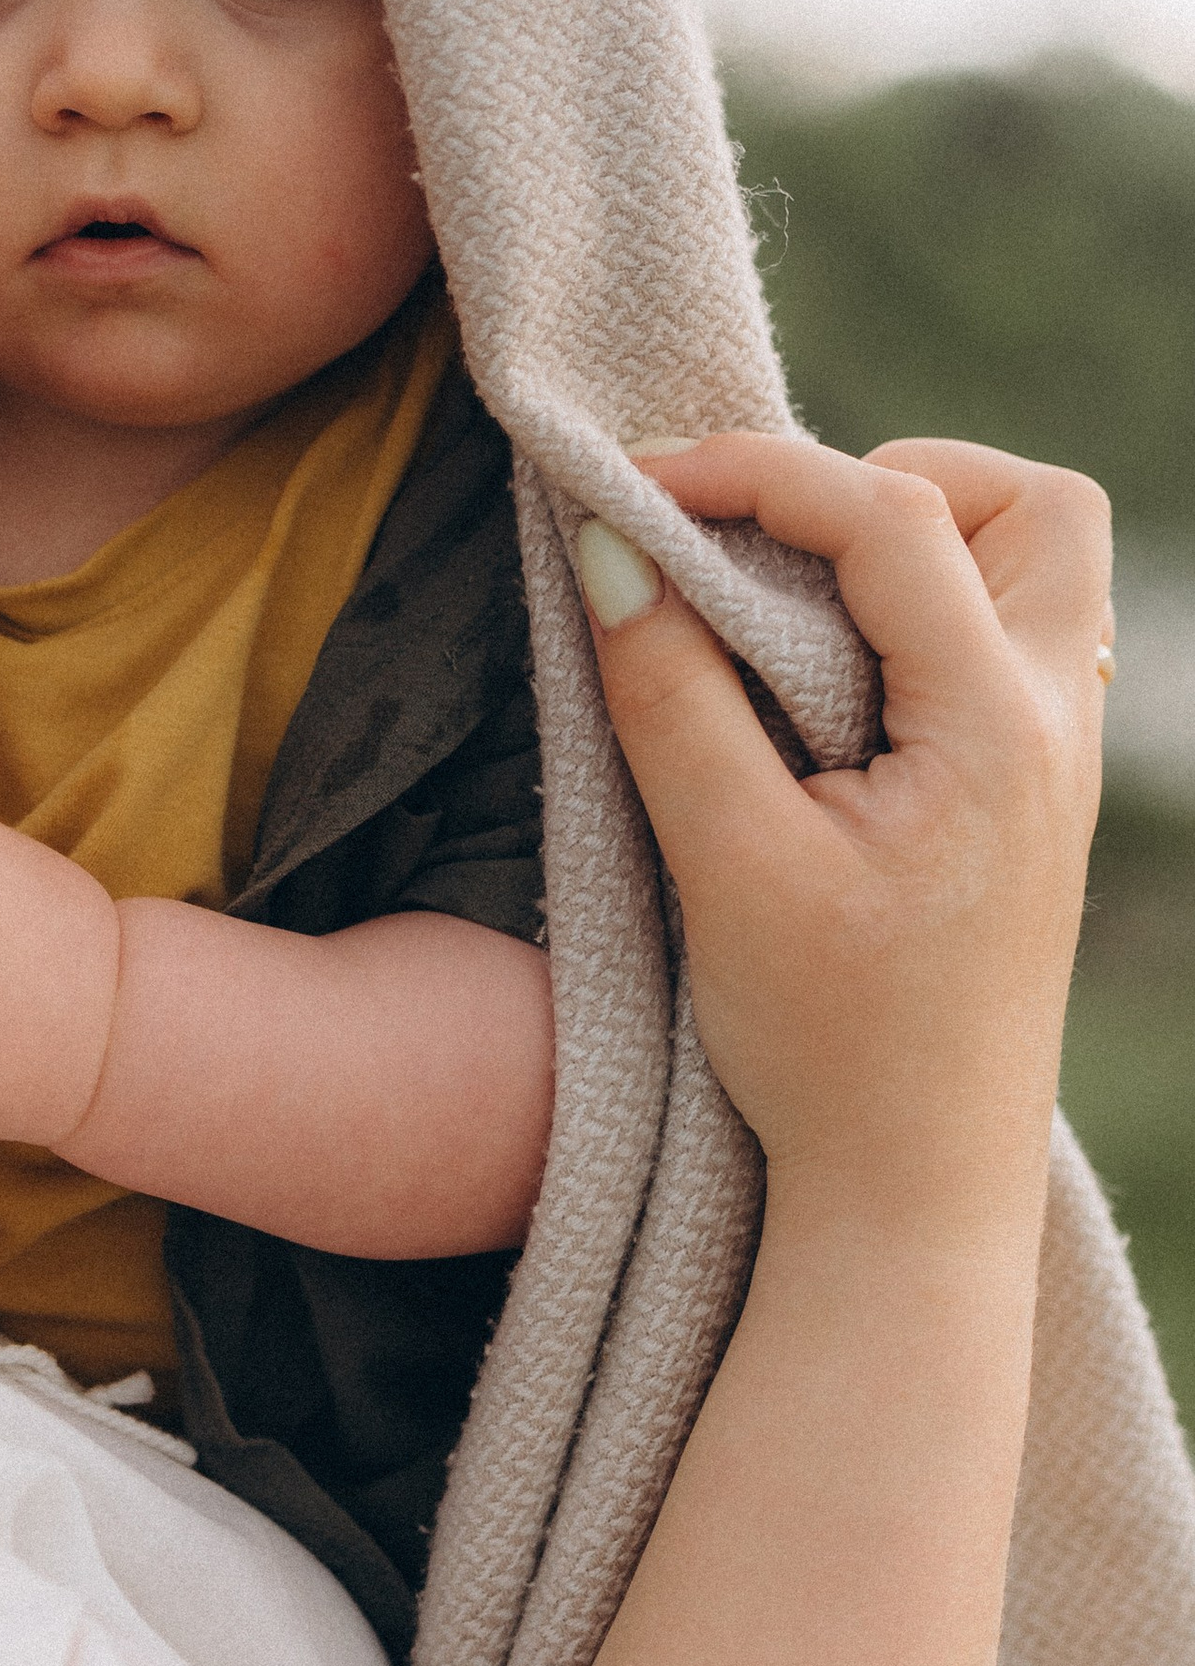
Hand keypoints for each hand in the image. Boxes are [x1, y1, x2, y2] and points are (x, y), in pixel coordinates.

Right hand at [577, 435, 1108, 1243]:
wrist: (915, 1195)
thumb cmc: (829, 1047)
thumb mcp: (725, 866)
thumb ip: (668, 693)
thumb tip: (607, 545)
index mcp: (998, 730)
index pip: (892, 517)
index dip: (752, 470)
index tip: (630, 489)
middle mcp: (1058, 726)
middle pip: (1031, 508)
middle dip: (890, 484)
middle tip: (766, 550)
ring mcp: (1058, 763)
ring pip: (1038, 568)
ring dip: (919, 547)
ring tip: (793, 610)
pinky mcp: (1028, 796)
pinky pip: (1006, 641)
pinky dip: (920, 615)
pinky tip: (821, 685)